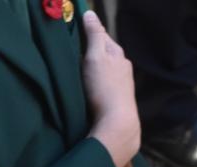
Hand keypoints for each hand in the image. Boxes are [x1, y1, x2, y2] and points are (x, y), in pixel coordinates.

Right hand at [81, 11, 139, 166]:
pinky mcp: (117, 102)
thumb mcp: (96, 56)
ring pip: (104, 74)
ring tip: (79, 76)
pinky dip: (96, 88)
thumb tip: (89, 14)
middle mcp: (123, 69)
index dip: (89, 34)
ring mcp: (122, 87)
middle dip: (91, 55)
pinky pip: (104, 89)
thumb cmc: (104, 88)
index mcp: (118, 55)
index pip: (103, 38)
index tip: (74, 34)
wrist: (116, 124)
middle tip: (73, 56)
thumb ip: (93, 35)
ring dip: (93, 73)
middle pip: (104, 56)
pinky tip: (88, 94)